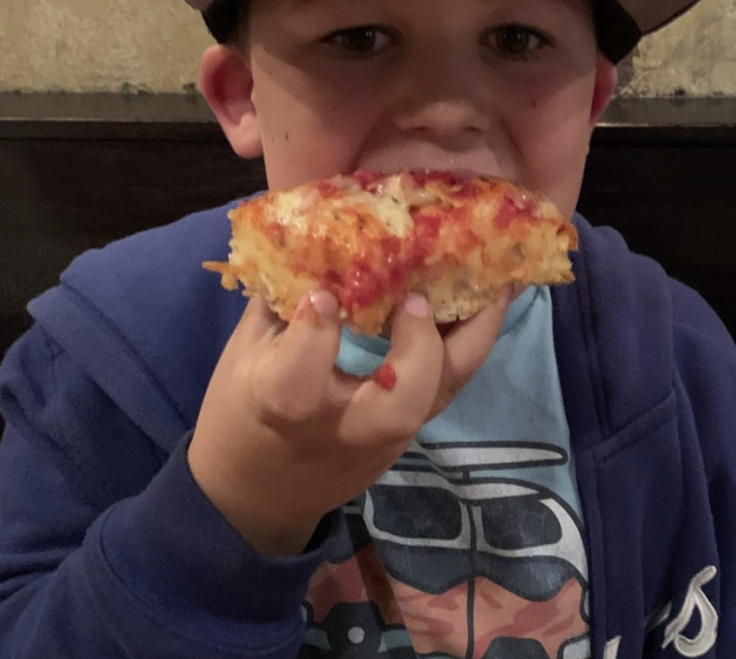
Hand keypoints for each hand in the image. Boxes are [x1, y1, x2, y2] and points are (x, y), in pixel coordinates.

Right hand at [187, 286, 513, 555]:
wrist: (253, 499)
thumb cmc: (239, 414)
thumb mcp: (243, 355)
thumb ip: (280, 300)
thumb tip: (310, 236)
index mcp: (281, 406)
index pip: (300, 378)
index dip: (315, 332)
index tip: (324, 292)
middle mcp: (343, 428)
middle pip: (399, 405)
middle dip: (420, 347)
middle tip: (420, 296)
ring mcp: (383, 438)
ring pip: (441, 395)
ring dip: (474, 336)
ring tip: (496, 281)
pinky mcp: (406, 437)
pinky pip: (446, 389)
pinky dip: (467, 344)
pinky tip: (484, 303)